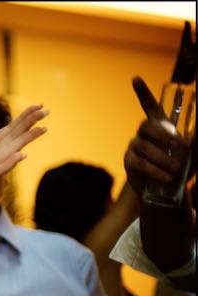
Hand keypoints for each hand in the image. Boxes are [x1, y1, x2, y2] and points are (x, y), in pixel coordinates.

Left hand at [0, 105, 47, 215]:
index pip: (10, 129)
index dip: (24, 117)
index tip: (38, 105)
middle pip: (15, 136)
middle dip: (30, 124)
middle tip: (47, 110)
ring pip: (11, 151)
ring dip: (26, 141)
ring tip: (42, 129)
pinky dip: (9, 163)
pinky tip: (21, 156)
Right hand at [124, 77, 191, 196]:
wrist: (168, 191)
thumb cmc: (182, 166)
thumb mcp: (194, 149)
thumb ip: (197, 136)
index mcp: (158, 126)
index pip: (148, 106)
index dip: (142, 93)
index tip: (135, 79)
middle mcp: (143, 134)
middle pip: (146, 126)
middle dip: (163, 136)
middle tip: (179, 147)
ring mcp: (134, 147)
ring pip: (145, 147)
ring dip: (162, 158)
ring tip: (175, 169)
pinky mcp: (129, 163)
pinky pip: (139, 163)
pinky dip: (154, 170)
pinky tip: (165, 176)